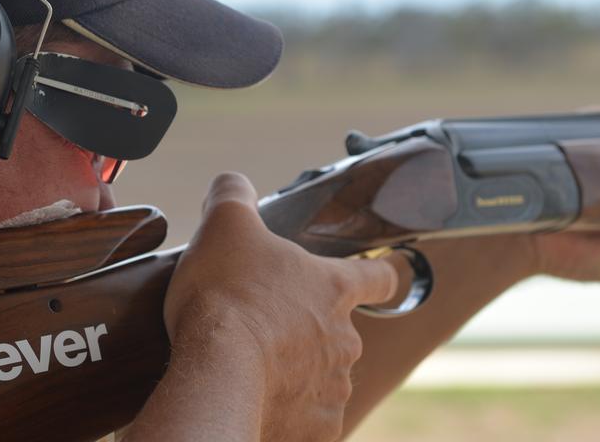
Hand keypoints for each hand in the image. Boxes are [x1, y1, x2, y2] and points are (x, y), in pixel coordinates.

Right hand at [159, 173, 398, 441]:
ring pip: (322, 377)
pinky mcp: (315, 427)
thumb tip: (233, 183)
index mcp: (332, 287)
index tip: (381, 275)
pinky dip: (285, 412)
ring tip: (252, 366)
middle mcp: (344, 339)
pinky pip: (305, 419)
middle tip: (264, 327)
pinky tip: (256, 401)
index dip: (380, 273)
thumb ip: (233, 195)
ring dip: (295, 372)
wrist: (218, 376)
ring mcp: (333, 386)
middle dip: (308, 331)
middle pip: (339, 332)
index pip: (378, 276)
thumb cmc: (226, 298)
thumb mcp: (224, 224)